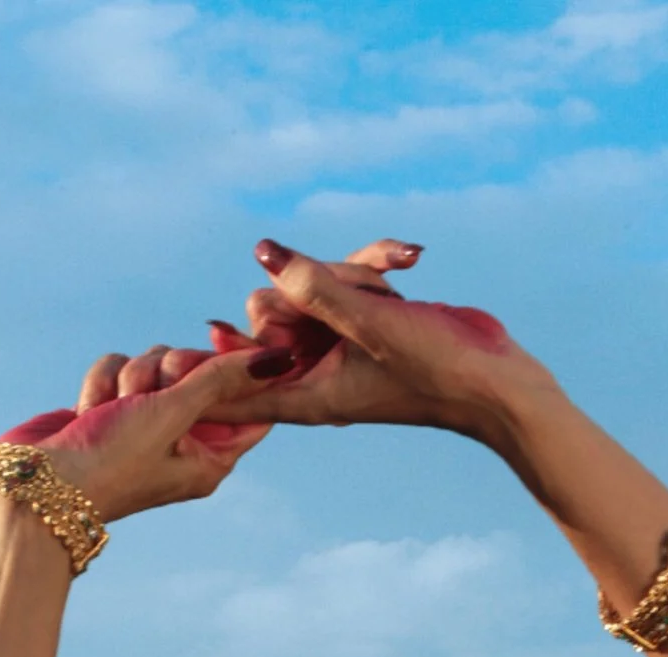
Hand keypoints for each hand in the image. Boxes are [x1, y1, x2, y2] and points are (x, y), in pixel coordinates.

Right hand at [0, 343, 275, 524]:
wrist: (39, 485)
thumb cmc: (111, 461)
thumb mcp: (172, 414)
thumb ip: (221, 379)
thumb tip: (279, 360)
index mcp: (211, 457)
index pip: (250, 402)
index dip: (239, 366)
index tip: (219, 341)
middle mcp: (182, 441)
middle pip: (201, 371)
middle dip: (170, 368)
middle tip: (153, 388)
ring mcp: (145, 424)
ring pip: (155, 362)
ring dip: (130, 375)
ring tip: (112, 409)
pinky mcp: (111, 408)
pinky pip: (120, 366)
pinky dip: (102, 381)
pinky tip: (89, 410)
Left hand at [205, 239, 559, 444]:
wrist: (496, 380)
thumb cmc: (435, 368)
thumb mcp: (370, 322)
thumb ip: (313, 286)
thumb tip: (263, 252)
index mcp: (304, 393)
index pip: (230, 387)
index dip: (200, 366)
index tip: (172, 350)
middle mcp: (314, 370)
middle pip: (271, 314)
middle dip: (311, 286)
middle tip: (360, 293)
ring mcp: (340, 345)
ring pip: (313, 289)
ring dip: (353, 273)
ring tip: (395, 282)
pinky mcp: (365, 324)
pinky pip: (349, 282)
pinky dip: (374, 266)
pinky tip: (409, 259)